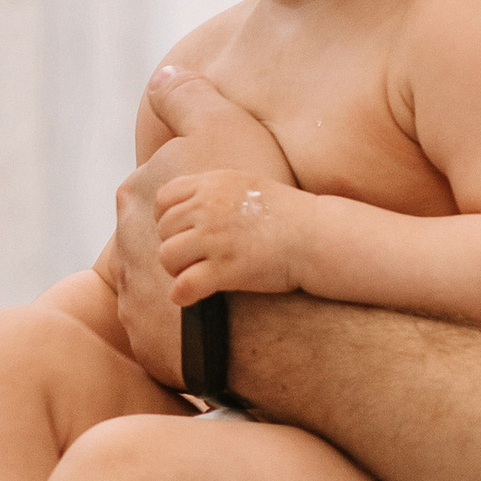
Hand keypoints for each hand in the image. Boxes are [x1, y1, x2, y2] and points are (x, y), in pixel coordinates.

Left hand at [156, 174, 310, 302]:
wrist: (317, 236)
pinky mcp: (226, 268)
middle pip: (164, 229)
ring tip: (194, 274)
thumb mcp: (246, 184)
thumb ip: (214, 191)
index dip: (166, 218)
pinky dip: (181, 295)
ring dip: (176, 270)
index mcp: (213, 184)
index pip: (164, 198)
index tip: (180, 232)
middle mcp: (209, 207)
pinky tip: (189, 297)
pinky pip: (183, 285)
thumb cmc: (287, 215)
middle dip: (174, 246)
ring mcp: (216, 238)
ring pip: (167, 256)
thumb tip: (185, 207)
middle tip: (193, 258)